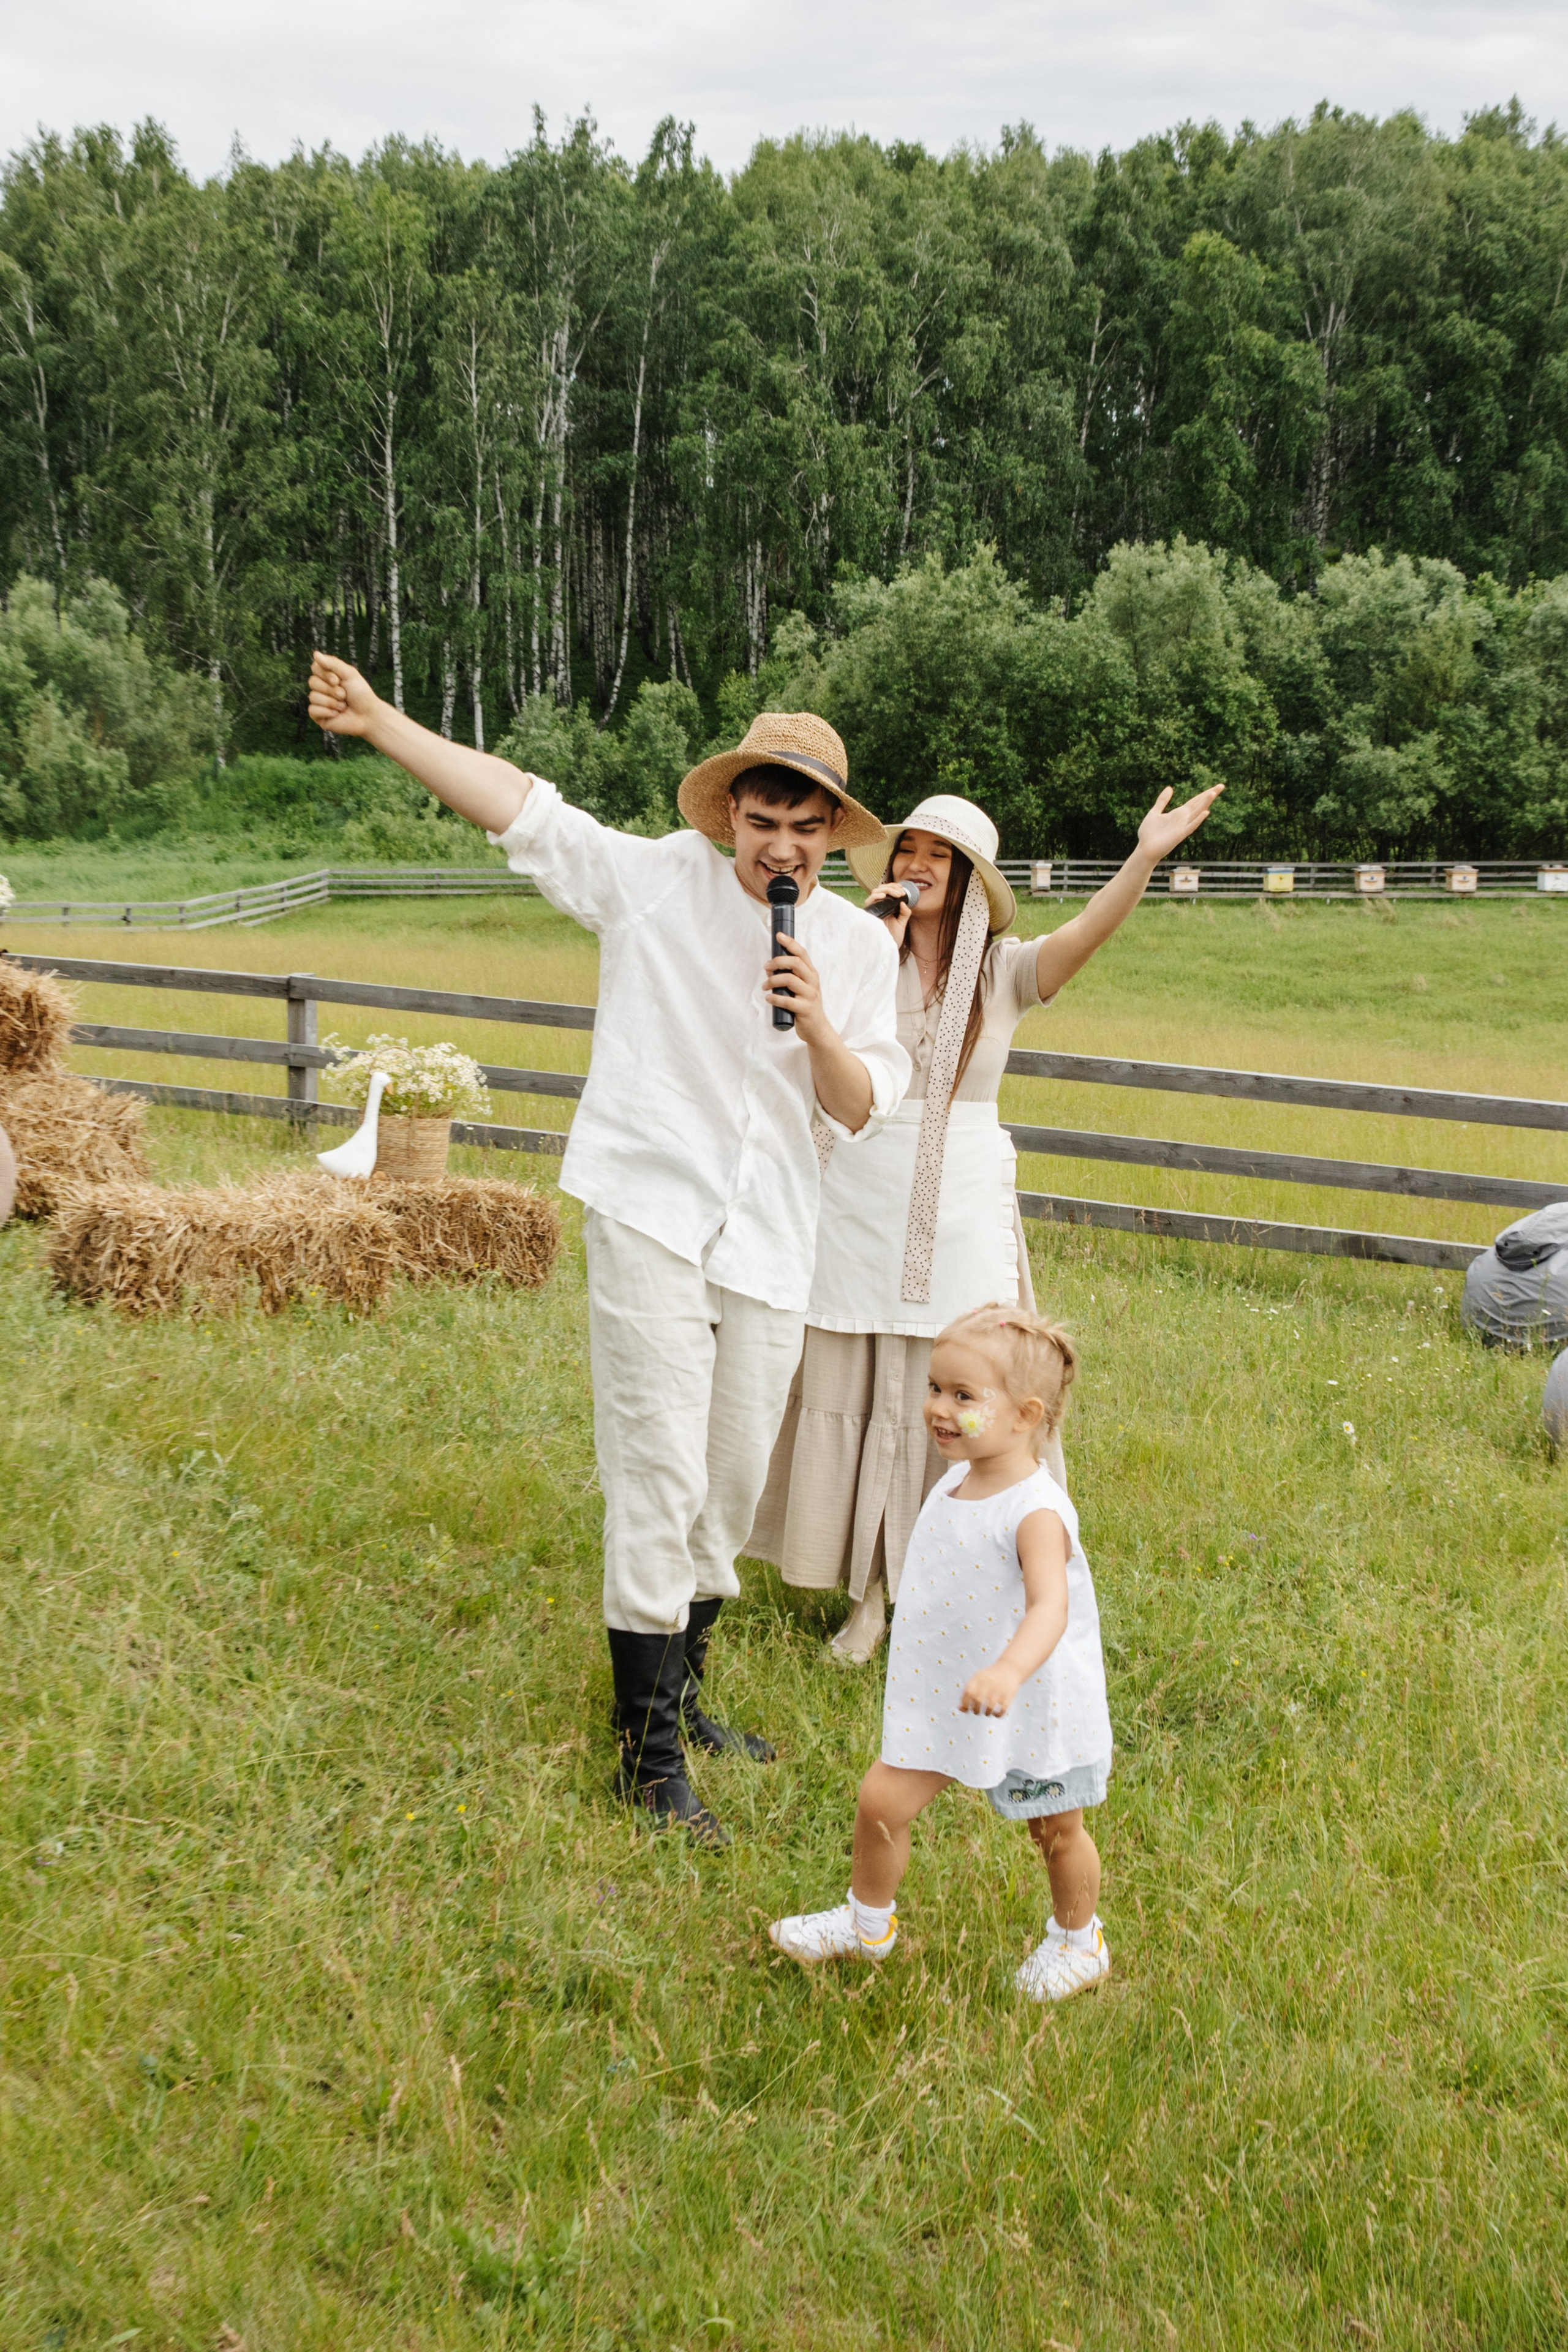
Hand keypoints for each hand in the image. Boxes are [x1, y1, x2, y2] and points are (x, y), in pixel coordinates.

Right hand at [308, 650, 379, 739]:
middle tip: (344, 695)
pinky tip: (337, 715)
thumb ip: (333, 663)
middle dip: (331, 690)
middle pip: (312, 682)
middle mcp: (321, 688)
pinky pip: (312, 710)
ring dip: (331, 702)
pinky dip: (327, 712)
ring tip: (343, 706)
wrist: (368, 716)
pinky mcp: (318, 717)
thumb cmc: (361, 694)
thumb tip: (315, 654)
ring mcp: (319, 702)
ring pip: (312, 697)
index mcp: (328, 676)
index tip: (338, 680)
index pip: (315, 668)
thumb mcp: (349, 674)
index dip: (325, 674)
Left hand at [765, 931, 835, 1045]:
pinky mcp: (805, 1009)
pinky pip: (787, 1000)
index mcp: (811, 974)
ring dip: (772, 981)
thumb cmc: (805, 1006)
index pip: (802, 953)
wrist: (817, 1029)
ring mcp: (810, 995)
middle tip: (766, 967)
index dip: (790, 943)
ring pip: (789, 980)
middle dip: (777, 962)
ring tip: (765, 987)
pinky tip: (769, 998)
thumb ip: (789, 976)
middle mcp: (813, 982)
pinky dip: (775, 998)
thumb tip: (770, 968)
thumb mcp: (800, 988)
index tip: (778, 936)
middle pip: (795, 963)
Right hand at [863, 883, 912, 946]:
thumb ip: (904, 913)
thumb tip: (903, 902)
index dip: (893, 886)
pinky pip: (869, 901)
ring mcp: (873, 910)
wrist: (888, 948)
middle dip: (891, 887)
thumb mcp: (902, 923)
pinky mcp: (869, 914)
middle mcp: (878, 907)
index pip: (885, 891)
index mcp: (885, 907)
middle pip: (880, 889)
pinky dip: (876, 896)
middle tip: (901, 892)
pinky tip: (884, 897)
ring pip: (875, 892)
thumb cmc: (893, 937)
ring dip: (887, 890)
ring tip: (896, 894)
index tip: (902, 889)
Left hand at [959, 1665, 1020, 1717]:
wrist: (1009, 1668)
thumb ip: (967, 1694)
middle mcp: (988, 1681)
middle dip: (975, 1710)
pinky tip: (996, 1714)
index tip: (968, 1708)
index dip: (965, 1703)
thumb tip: (960, 1709)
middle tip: (976, 1712)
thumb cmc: (988, 1678)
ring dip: (986, 1713)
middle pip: (978, 1700)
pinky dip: (998, 1714)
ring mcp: (999, 1688)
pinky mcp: (1009, 1693)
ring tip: (986, 1713)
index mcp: (978, 1677)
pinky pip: (1002, 1709)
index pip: (968, 1692)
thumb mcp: (977, 1681)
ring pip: (990, 1707)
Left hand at [1135, 783, 1224, 863]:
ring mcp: (1183, 827)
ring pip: (1197, 813)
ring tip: (1213, 793)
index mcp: (1178, 813)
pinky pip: (1191, 826)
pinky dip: (1198, 820)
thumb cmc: (1148, 833)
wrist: (1144, 849)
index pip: (1195, 801)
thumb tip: (1170, 787)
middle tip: (1222, 786)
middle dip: (1210, 795)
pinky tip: (1206, 812)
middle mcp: (1183, 819)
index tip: (1216, 786)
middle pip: (1199, 804)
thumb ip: (1162, 800)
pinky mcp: (1179, 835)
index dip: (1205, 793)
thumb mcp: (1154, 812)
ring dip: (1205, 803)